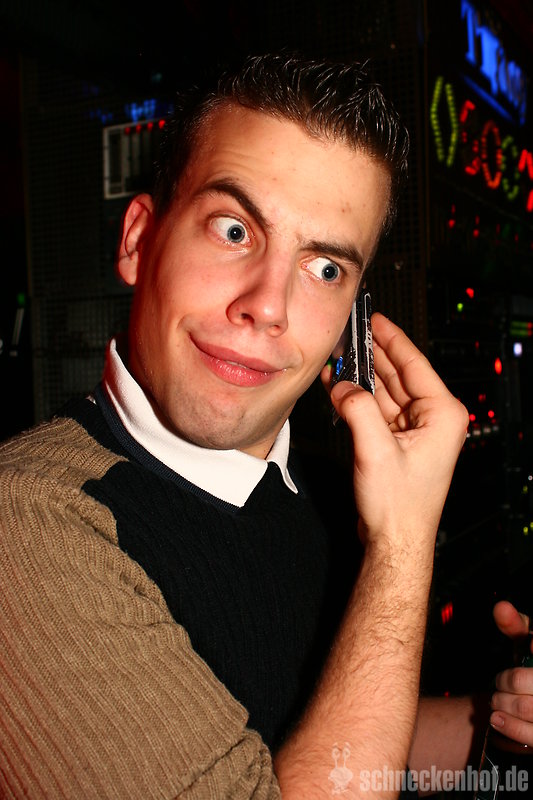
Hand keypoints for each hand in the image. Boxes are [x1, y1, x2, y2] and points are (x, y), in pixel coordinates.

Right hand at [322, 313, 467, 548]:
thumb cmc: (400, 506)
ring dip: (360, 377)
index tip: (375, 319)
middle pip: (398, 374)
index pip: (414, 363)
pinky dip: (356, 398)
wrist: (395, 541)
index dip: (390, 338)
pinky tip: (337, 385)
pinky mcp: (397, 442)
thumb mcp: (375, 450)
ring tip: (337, 357)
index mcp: (442, 414)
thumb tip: (341, 384)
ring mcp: (414, 430)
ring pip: (384, 391)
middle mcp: (432, 418)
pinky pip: (375, 409)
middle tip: (348, 334)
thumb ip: (357, 408)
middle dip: (371, 355)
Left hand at [490, 600, 532, 744]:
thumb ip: (516, 625)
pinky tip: (497, 717)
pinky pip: (532, 736)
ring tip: (497, 699)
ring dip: (503, 703)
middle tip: (498, 683)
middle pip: (525, 680)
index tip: (528, 648)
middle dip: (506, 681)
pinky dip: (509, 726)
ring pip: (526, 708)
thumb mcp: (529, 644)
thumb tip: (500, 607)